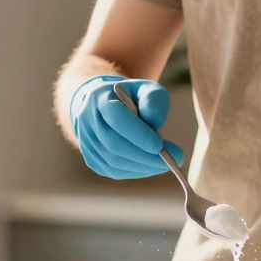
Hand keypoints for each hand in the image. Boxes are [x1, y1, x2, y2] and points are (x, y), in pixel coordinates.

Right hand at [70, 75, 184, 179]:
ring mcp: (86, 142)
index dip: (138, 135)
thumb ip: (154, 100)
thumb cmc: (132, 97)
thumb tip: (156, 122)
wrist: (106, 105)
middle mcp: (87, 121)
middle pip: (114, 144)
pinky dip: (136, 171)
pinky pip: (114, 171)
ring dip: (143, 166)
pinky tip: (151, 166)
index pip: (116, 118)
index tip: (160, 146)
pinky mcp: (92, 159)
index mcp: (99, 98)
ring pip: (114, 161)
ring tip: (166, 163)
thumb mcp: (147, 89)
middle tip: (174, 160)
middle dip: (145, 156)